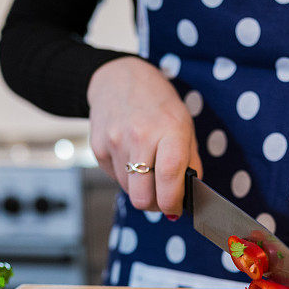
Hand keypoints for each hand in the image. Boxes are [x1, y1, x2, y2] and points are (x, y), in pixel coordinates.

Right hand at [87, 57, 202, 215]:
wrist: (118, 79)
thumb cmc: (158, 105)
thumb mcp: (184, 126)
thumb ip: (190, 162)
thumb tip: (190, 195)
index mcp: (169, 130)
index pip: (170, 178)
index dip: (173, 203)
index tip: (175, 209)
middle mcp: (140, 136)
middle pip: (143, 196)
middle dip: (155, 205)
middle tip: (162, 198)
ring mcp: (116, 142)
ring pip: (129, 191)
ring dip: (141, 189)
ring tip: (148, 170)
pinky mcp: (98, 148)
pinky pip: (115, 178)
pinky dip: (127, 177)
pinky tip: (132, 157)